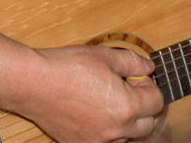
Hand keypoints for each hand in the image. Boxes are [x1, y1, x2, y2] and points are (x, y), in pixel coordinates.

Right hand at [21, 45, 164, 142]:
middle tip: (126, 88)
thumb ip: (134, 63)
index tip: (138, 78)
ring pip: (126, 135)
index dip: (150, 86)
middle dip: (142, 106)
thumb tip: (148, 68)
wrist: (33, 84)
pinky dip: (105, 129)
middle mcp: (116, 130)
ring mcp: (98, 141)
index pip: (156, 102)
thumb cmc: (67, 68)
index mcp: (126, 107)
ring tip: (106, 98)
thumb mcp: (106, 56)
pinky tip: (92, 111)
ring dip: (124, 120)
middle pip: (147, 124)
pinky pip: (104, 141)